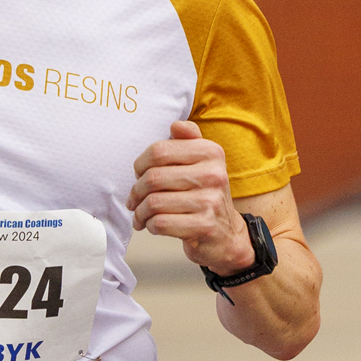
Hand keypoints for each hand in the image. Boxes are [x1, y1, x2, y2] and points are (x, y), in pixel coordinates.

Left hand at [126, 119, 254, 274]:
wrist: (227, 234)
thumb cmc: (205, 195)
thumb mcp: (203, 163)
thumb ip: (189, 140)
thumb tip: (176, 125)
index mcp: (211, 152)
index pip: (159, 151)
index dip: (140, 165)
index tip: (139, 175)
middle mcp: (213, 174)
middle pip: (153, 177)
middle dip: (136, 191)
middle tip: (134, 200)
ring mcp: (210, 201)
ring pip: (153, 202)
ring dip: (140, 212)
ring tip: (141, 215)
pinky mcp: (204, 226)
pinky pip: (160, 223)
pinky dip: (150, 226)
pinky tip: (153, 225)